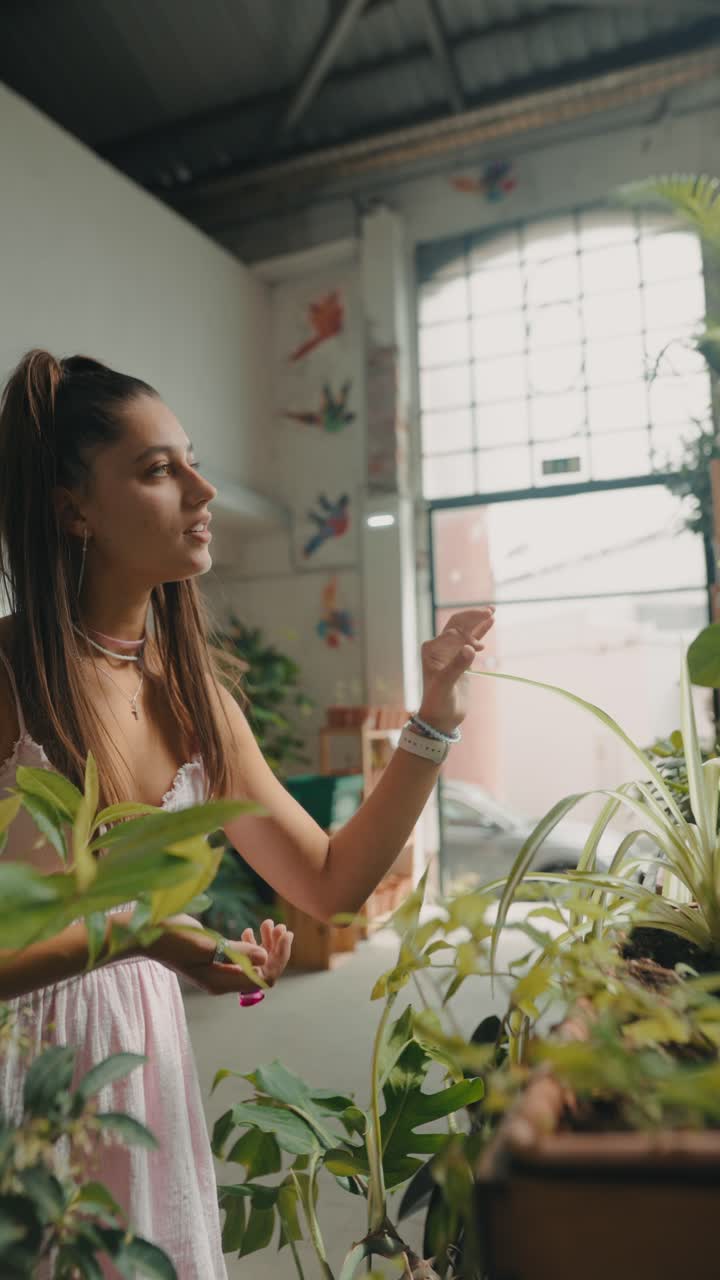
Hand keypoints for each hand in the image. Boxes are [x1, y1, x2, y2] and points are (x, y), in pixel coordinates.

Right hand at [150, 914, 292, 996]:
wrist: (147, 933)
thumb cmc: (174, 938)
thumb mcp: (207, 945)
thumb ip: (237, 953)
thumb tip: (266, 958)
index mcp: (222, 983)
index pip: (263, 979)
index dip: (278, 959)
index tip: (284, 935)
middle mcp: (224, 980)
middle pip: (262, 972)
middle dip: (276, 950)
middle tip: (281, 927)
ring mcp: (219, 970)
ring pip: (254, 963)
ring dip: (267, 945)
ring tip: (271, 924)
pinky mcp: (216, 958)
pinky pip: (243, 957)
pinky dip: (252, 943)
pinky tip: (253, 930)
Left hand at [417, 607, 494, 735]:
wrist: (441, 717)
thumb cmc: (438, 702)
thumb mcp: (446, 685)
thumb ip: (457, 666)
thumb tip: (471, 648)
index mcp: (432, 649)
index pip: (453, 632)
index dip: (467, 634)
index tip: (478, 648)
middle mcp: (440, 647)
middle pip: (459, 624)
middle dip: (473, 616)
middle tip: (490, 610)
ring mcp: (451, 652)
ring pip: (466, 630)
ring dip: (478, 620)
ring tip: (492, 611)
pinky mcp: (461, 659)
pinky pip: (471, 640)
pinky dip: (481, 631)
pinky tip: (490, 622)